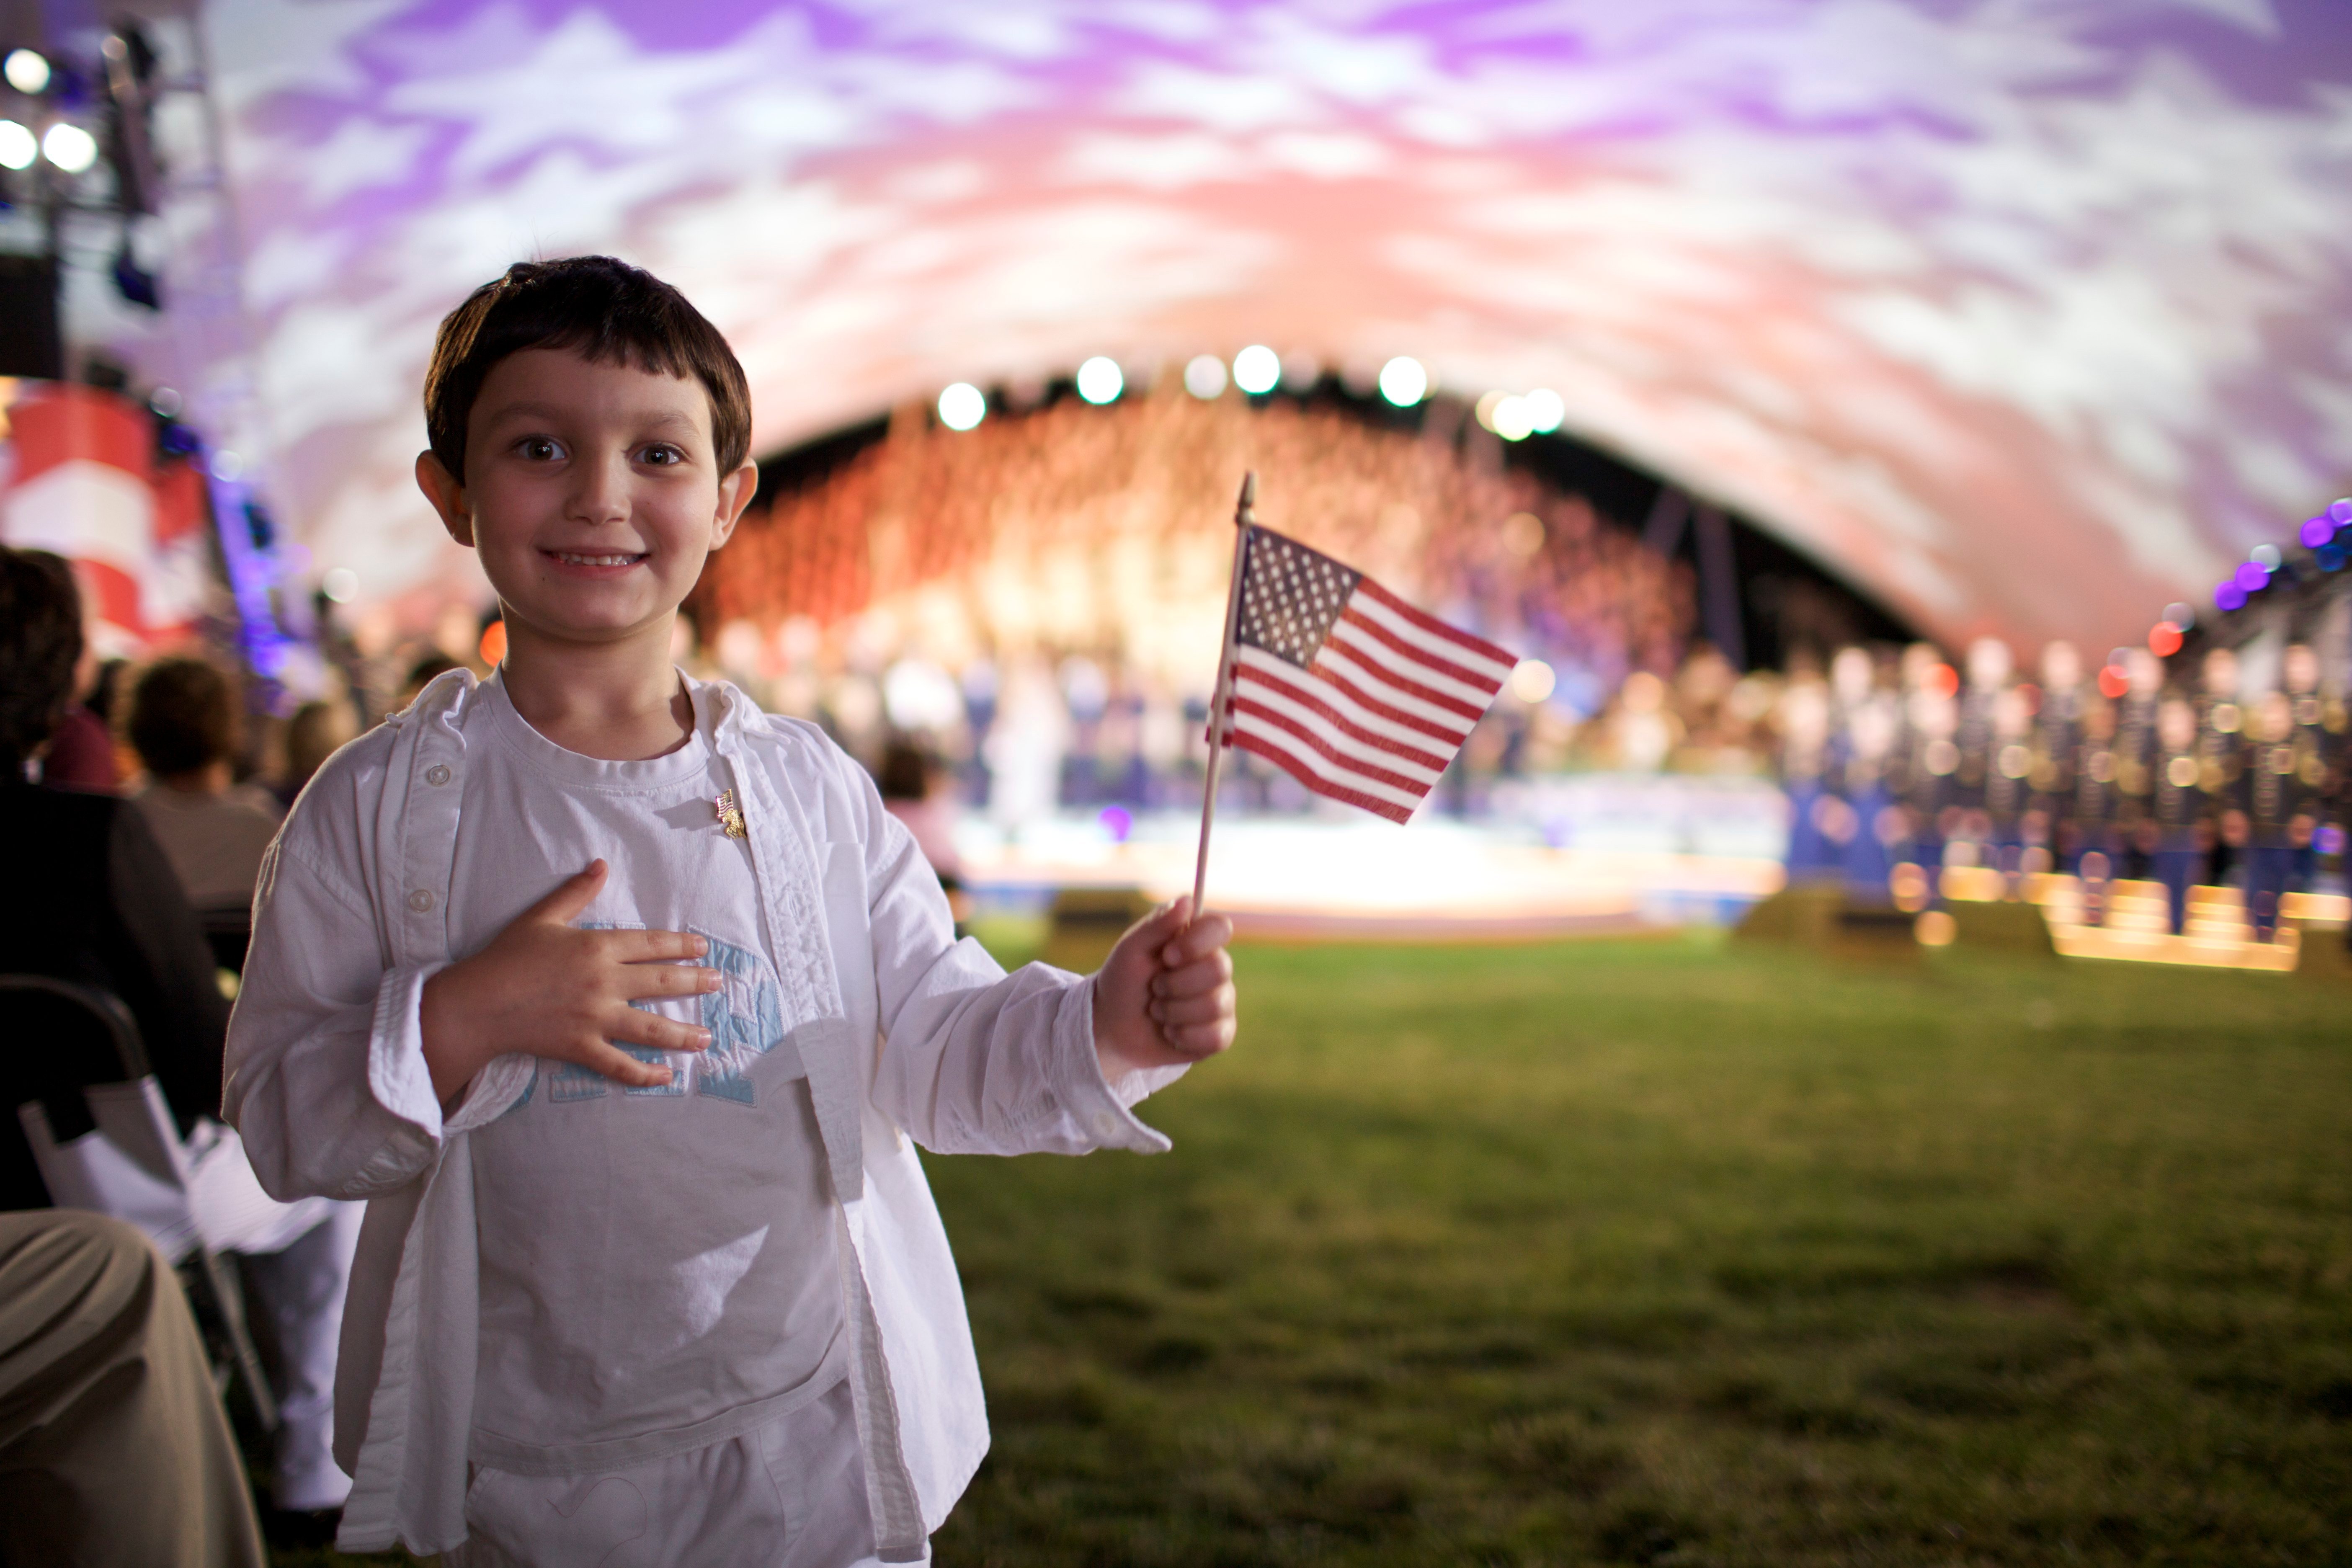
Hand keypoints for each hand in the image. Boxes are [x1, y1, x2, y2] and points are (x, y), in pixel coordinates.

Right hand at [418, 861, 715, 1104]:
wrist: (477, 1003)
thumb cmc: (507, 957)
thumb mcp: (542, 917)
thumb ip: (575, 892)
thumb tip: (600, 865)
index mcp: (597, 947)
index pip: (652, 944)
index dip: (681, 945)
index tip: (702, 948)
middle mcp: (603, 982)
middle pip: (660, 983)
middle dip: (694, 983)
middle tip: (717, 983)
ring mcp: (594, 1018)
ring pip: (650, 1028)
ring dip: (682, 1034)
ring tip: (706, 1037)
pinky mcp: (581, 1047)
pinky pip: (619, 1065)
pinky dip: (644, 1073)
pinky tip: (666, 1076)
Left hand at [1092, 897, 1236, 1081]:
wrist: (1112, 1027)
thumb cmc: (1122, 981)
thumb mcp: (1131, 949)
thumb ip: (1157, 925)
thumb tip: (1187, 900)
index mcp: (1195, 942)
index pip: (1220, 928)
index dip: (1197, 943)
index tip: (1167, 955)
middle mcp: (1214, 968)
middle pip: (1219, 969)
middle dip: (1176, 984)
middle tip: (1155, 988)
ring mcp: (1220, 1001)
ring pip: (1215, 1005)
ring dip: (1174, 1011)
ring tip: (1157, 1011)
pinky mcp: (1219, 1033)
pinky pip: (1217, 1036)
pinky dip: (1184, 1036)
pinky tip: (1170, 1032)